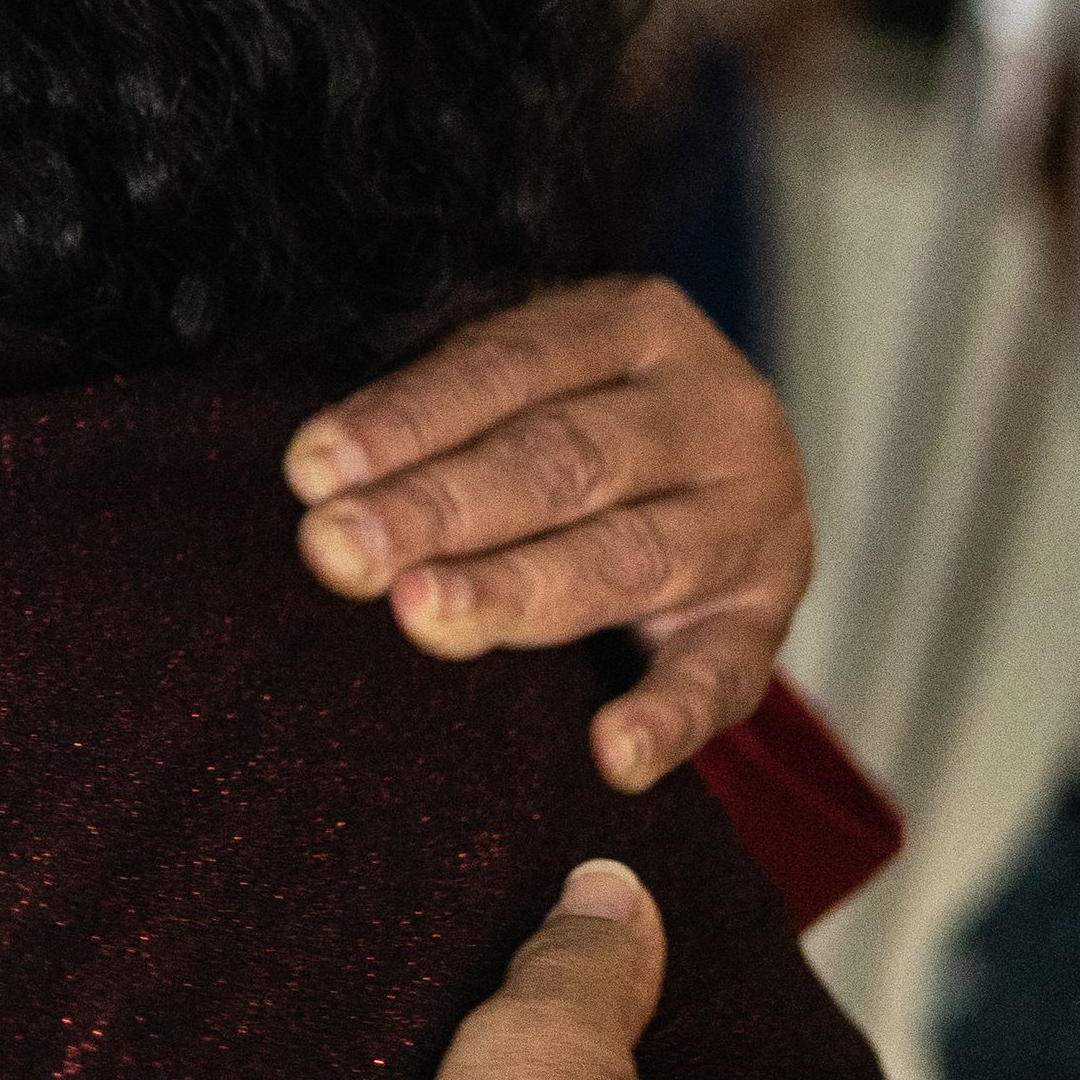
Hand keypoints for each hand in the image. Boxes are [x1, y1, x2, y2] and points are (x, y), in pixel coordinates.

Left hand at [288, 276, 813, 788]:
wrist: (724, 463)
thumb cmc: (580, 418)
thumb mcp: (527, 381)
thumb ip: (442, 419)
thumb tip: (315, 482)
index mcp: (636, 327)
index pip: (507, 367)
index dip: (408, 420)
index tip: (312, 471)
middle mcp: (710, 411)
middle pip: (564, 460)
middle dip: (440, 508)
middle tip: (341, 549)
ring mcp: (751, 517)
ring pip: (628, 557)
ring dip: (515, 591)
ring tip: (424, 616)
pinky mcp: (767, 617)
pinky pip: (725, 676)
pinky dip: (669, 717)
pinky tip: (611, 752)